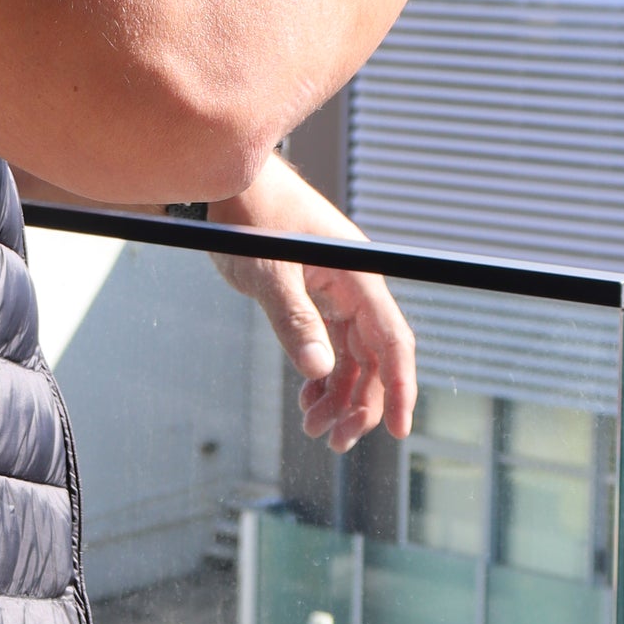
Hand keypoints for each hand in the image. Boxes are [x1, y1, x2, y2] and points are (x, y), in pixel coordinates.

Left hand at [209, 154, 415, 450]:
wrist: (223, 181)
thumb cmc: (246, 215)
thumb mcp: (266, 270)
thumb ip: (293, 318)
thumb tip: (319, 370)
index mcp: (357, 274)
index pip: (392, 339)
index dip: (400, 387)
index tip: (398, 432)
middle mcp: (354, 283)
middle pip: (373, 355)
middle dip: (360, 402)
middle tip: (333, 442)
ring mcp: (335, 288)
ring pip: (350, 353)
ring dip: (338, 393)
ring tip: (313, 427)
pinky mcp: (313, 291)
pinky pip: (330, 341)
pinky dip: (321, 373)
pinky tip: (307, 398)